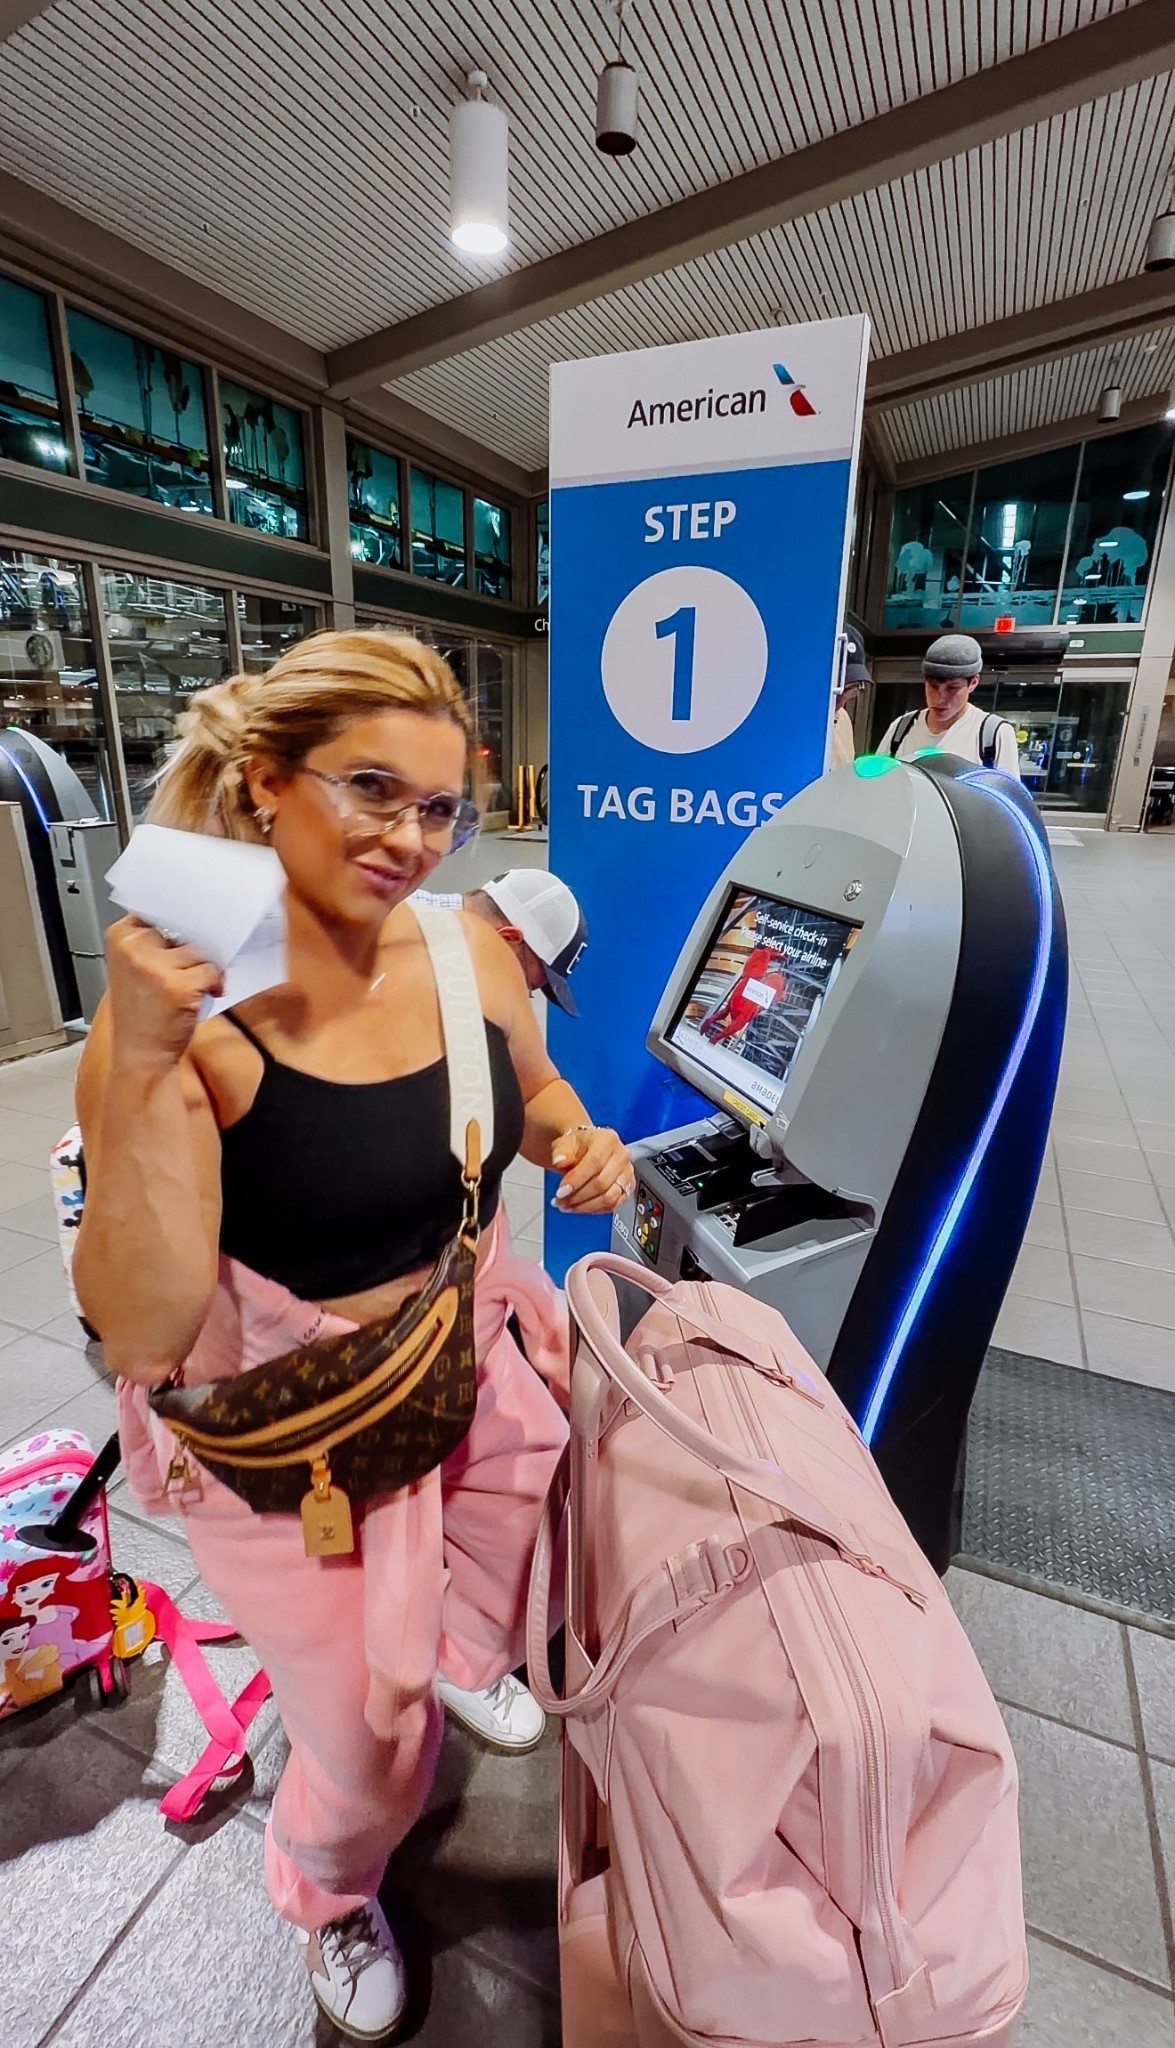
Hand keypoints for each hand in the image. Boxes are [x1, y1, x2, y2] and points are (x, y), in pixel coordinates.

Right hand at [105, 916, 223, 1071]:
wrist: (141, 1055)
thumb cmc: (143, 1014)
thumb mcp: (135, 968)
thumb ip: (155, 942)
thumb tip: (196, 920)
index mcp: (120, 936)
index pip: (161, 909)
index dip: (180, 921)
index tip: (184, 935)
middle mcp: (134, 947)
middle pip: (184, 928)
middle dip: (193, 950)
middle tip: (186, 973)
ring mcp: (155, 966)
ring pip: (201, 951)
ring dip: (205, 970)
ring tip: (190, 990)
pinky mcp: (179, 985)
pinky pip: (213, 972)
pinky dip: (215, 985)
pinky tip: (200, 999)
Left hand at [550, 1125, 634, 1213]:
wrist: (586, 1149)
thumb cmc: (577, 1146)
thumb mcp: (564, 1143)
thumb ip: (561, 1152)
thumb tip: (559, 1161)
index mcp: (607, 1140)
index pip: (594, 1162)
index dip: (576, 1180)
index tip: (561, 1192)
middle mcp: (621, 1156)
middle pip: (602, 1183)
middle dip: (578, 1196)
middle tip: (560, 1201)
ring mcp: (627, 1173)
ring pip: (609, 1197)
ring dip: (585, 1206)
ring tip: (567, 1206)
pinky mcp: (627, 1188)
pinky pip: (613, 1205)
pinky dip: (594, 1209)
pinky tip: (580, 1207)